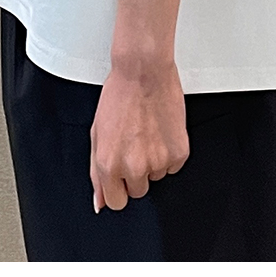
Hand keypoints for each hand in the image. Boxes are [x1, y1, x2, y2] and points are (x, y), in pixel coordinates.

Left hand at [89, 56, 189, 211]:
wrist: (144, 74)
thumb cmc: (119, 97)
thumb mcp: (97, 135)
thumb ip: (97, 173)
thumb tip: (100, 201)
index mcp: (109, 165)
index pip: (115, 202)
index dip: (118, 189)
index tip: (120, 178)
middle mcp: (134, 167)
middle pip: (138, 192)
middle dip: (135, 175)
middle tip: (134, 148)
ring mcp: (158, 161)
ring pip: (156, 177)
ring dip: (152, 162)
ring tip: (146, 134)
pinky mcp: (178, 153)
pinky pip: (173, 166)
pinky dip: (168, 153)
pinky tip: (159, 133)